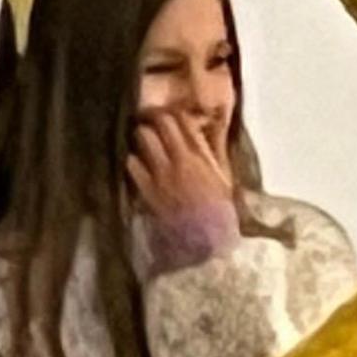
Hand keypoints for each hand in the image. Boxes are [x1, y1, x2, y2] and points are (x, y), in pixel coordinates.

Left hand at [126, 111, 239, 226]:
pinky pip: (132, 165)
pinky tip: (137, 163)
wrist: (204, 243)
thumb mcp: (223, 182)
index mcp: (200, 157)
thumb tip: (202, 142)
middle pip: (159, 124)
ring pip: (143, 140)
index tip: (172, 113)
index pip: (182, 121)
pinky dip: (133, 160)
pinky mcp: (147, 190)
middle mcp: (178, 160)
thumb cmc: (220, 214)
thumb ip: (212, 160)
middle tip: (153, 120)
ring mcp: (160, 174)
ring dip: (143, 137)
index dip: (174, 113)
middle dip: (155, 119)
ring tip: (144, 141)